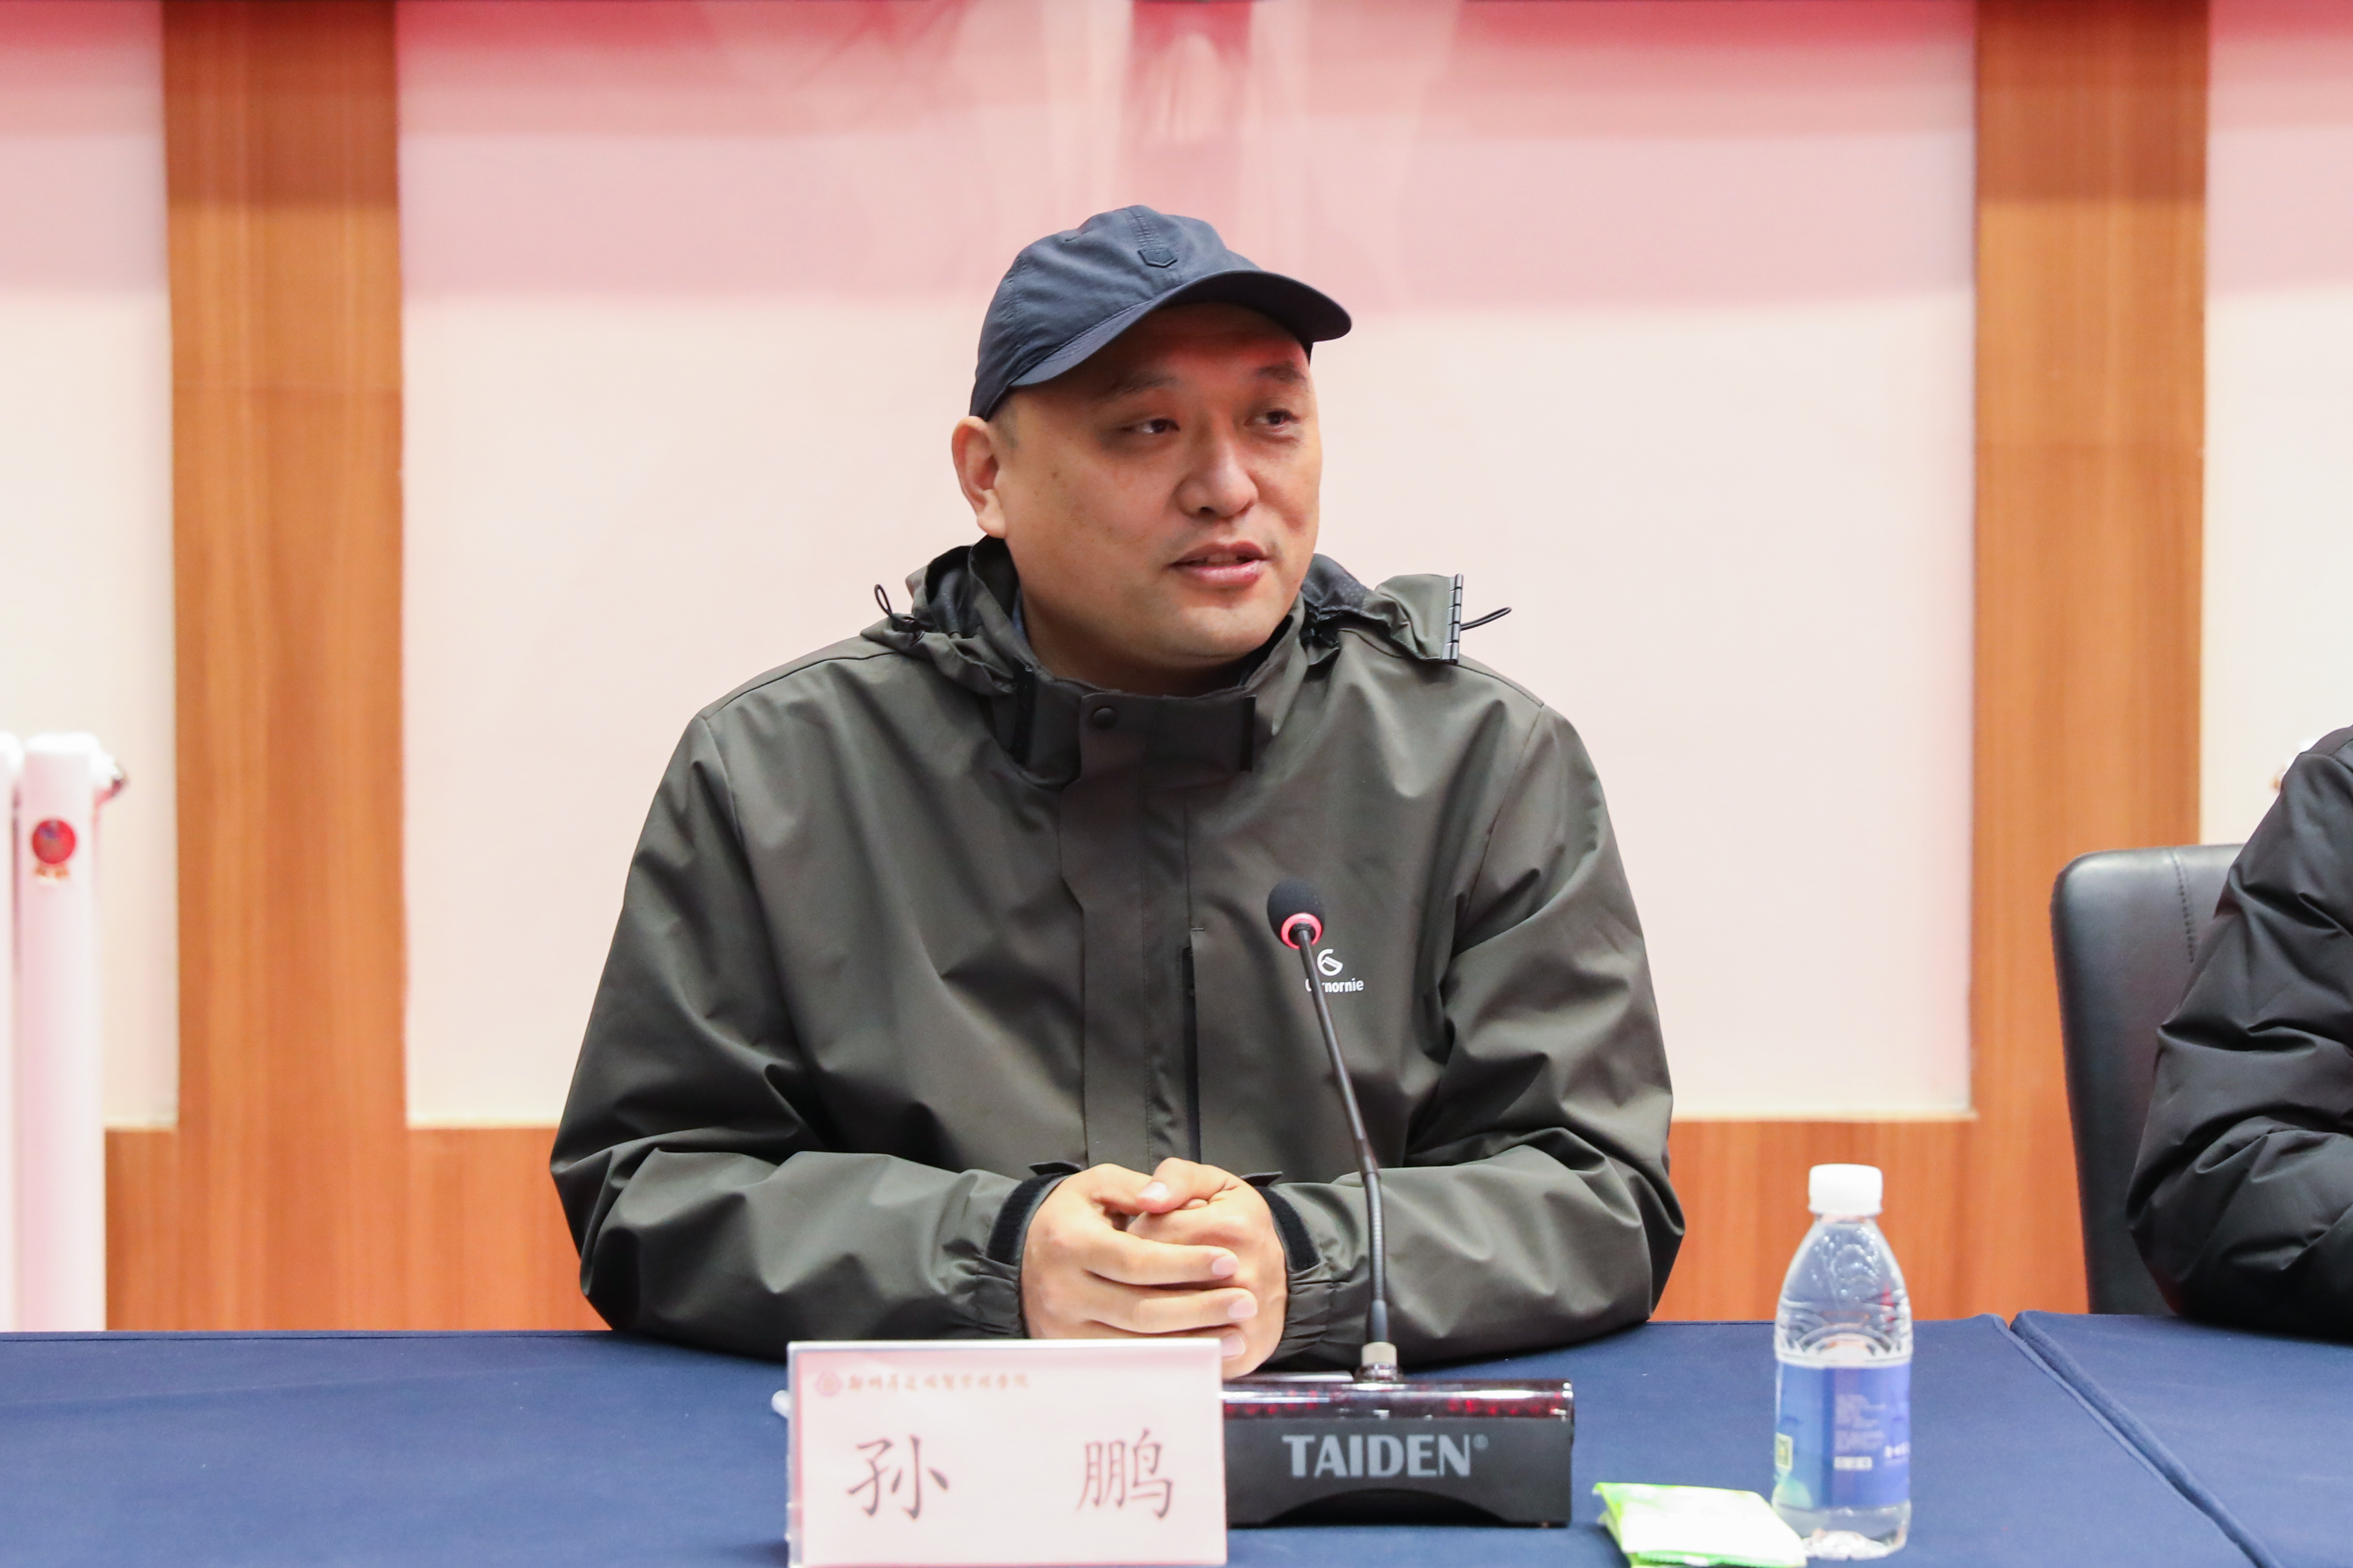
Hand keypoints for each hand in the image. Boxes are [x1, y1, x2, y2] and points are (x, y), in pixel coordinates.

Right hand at [1021, 1158, 1285, 1374]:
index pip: (1136, 1260)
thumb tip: (1163, 1197)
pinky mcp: (1072, 1354)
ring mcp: (1065, 1330)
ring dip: (1192, 1341)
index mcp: (1069, 1243)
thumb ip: (1134, 1188)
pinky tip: (1204, 1354)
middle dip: (1199, 1307)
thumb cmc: (1072, 1218)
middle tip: (1246, 1301)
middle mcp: (1063, 1291)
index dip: (1185, 1263)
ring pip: (1137, 1343)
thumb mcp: (1095, 1186)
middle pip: (1140, 1308)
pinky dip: (1169, 1360)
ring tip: (1237, 1333)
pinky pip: (1128, 1363)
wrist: (1026, 1258)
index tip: (1228, 1260)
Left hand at [1125, 1161, 1288, 1374]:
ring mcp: (1243, 1320)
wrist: (1282, 1274)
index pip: (1152, 1234)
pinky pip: (1188, 1354)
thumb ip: (1176, 1178)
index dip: (1134, 1234)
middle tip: (1137, 1267)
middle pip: (1156, 1279)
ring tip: (1147, 1293)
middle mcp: (1241, 1275)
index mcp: (1230, 1228)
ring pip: (1167, 1320)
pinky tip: (1156, 1330)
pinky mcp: (1240, 1353)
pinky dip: (1166, 1345)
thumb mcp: (1214, 1185)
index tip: (1138, 1234)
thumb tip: (1147, 1198)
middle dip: (1135, 1273)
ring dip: (1146, 1309)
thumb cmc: (1238, 1224)